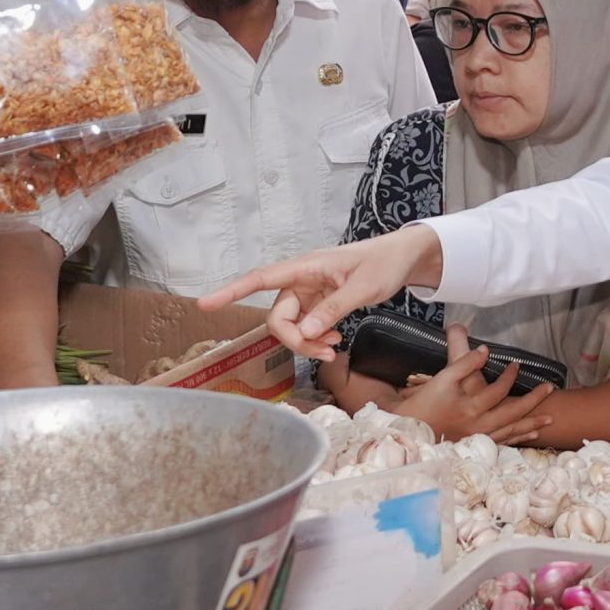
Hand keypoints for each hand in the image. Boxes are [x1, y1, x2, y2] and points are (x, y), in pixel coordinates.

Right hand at [201, 224, 443, 358]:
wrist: (404, 259)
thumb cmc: (384, 263)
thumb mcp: (364, 287)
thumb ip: (333, 309)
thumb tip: (305, 332)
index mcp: (306, 267)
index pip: (260, 279)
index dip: (232, 291)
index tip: (205, 303)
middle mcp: (301, 280)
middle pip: (278, 316)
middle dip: (295, 340)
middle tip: (326, 351)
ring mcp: (309, 293)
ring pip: (292, 326)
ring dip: (307, 343)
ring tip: (334, 348)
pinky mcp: (318, 304)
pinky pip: (306, 327)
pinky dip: (316, 339)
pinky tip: (334, 340)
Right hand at [393, 325, 553, 444]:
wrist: (408, 432)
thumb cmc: (423, 404)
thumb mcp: (442, 379)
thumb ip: (464, 363)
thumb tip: (484, 350)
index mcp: (471, 408)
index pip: (498, 390)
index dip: (510, 376)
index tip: (517, 365)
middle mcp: (478, 426)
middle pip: (513, 414)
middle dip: (534, 401)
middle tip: (550, 389)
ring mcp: (478, 438)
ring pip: (511, 431)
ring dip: (531, 425)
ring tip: (549, 419)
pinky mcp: (476, 446)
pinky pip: (502, 443)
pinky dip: (518, 439)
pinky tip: (530, 437)